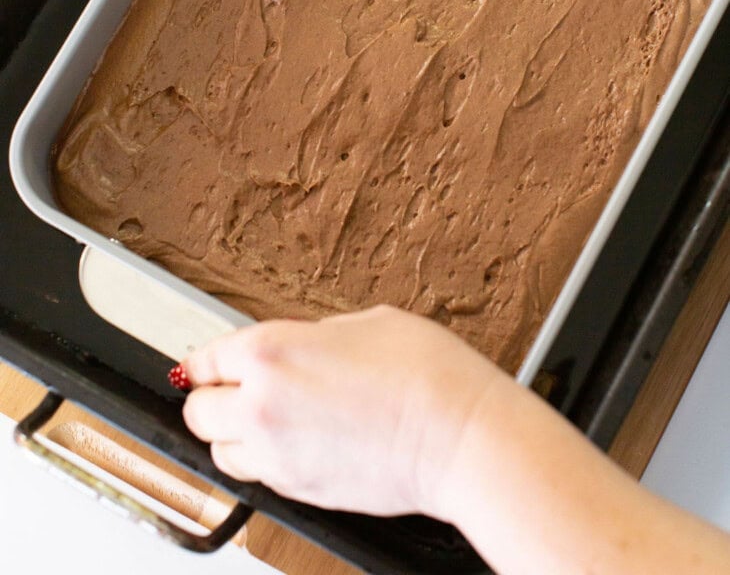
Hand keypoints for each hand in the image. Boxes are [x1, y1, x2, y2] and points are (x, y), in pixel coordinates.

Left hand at [181, 305, 500, 517]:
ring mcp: (278, 456)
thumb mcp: (365, 323)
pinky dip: (265, 461)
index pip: (206, 359)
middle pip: (198, 412)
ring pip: (221, 453)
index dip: (205, 361)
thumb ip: (314, 336)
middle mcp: (261, 406)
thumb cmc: (425, 373)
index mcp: (270, 352)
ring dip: (233, 435)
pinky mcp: (299, 491)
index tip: (203, 366)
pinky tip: (296, 442)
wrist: (460, 437)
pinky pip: (259, 477)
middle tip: (234, 390)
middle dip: (212, 399)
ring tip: (265, 420)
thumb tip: (300, 349)